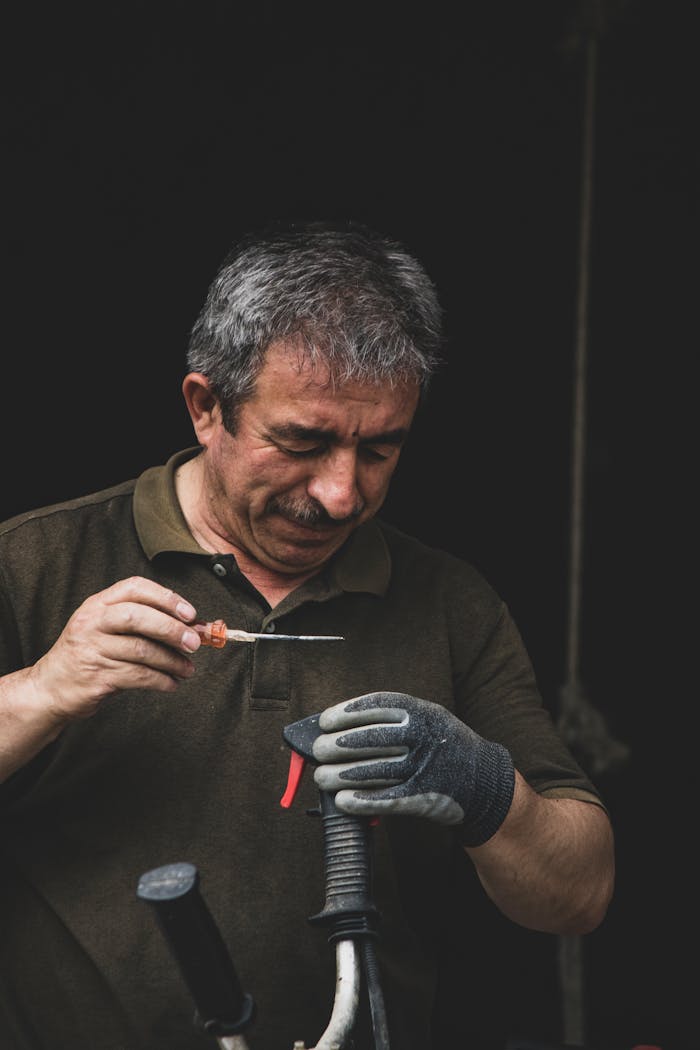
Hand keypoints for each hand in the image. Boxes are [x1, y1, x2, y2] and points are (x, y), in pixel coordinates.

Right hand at [30, 576, 200, 723]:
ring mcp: (92, 649)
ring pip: (142, 650)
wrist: (50, 688)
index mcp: (97, 605)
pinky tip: (171, 683)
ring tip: (187, 669)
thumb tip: (190, 627)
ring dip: (172, 661)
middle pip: (138, 617)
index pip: (134, 588)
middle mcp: (92, 623)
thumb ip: (141, 623)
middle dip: (172, 629)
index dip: (165, 597)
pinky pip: (138, 676)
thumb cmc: (89, 655)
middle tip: (194, 643)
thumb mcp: (105, 628)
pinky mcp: (97, 676)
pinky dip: (161, 680)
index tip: (190, 613)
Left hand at [312, 692, 514, 846]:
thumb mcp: (428, 720)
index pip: (378, 706)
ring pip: (374, 771)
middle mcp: (423, 737)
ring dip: (341, 776)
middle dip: (337, 746)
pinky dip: (361, 801)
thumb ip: (393, 721)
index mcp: (422, 712)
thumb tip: (341, 729)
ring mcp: (424, 768)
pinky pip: (386, 800)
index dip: (347, 713)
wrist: (484, 781)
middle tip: (318, 751)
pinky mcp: (423, 797)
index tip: (325, 721)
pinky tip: (341, 801)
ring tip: (322, 777)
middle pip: (371, 739)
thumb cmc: (443, 747)